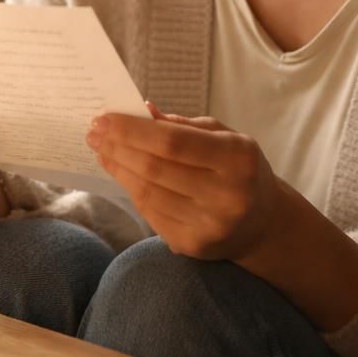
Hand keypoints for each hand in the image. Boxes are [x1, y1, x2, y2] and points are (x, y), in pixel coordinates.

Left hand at [87, 104, 285, 261]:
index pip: (173, 142)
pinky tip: (121, 173)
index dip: (133, 130)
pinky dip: (132, 189)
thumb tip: (141, 110)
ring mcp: (209, 226)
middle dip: (118, 147)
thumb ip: (182, 125)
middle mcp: (227, 196)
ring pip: (147, 193)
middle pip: (154, 168)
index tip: (104, 118)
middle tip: (94, 132)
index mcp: (238, 159)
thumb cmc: (238, 170)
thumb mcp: (224, 137)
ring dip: (118, 168)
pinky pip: (150, 213)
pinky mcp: (193, 246)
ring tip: (102, 150)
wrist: (263, 224)